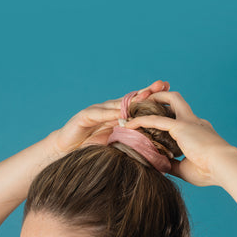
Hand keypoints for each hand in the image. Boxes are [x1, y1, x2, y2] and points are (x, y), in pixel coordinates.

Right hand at [52, 80, 169, 155]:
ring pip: (117, 104)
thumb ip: (131, 142)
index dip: (152, 96)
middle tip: (162, 84)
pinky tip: (119, 112)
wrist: (67, 151)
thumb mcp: (116, 145)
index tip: (169, 89)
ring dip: (131, 100)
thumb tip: (156, 149)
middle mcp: (109, 110)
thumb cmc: (93, 149)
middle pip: (131, 99)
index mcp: (119, 115)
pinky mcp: (85, 116)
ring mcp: (97, 111)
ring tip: (146, 95)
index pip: (138, 104)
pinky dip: (108, 113)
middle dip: (147, 91)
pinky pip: (99, 113)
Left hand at [124, 91, 231, 185]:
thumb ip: (172, 165)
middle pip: (176, 100)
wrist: (225, 166)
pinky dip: (141, 120)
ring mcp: (188, 121)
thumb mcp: (186, 169)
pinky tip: (128, 124)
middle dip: (159, 98)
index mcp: (199, 131)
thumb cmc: (209, 171)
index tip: (149, 126)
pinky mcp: (181, 125)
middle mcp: (194, 121)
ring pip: (169, 99)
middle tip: (142, 106)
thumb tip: (159, 167)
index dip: (165, 119)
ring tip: (134, 107)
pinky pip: (155, 119)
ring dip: (151, 100)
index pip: (179, 119)